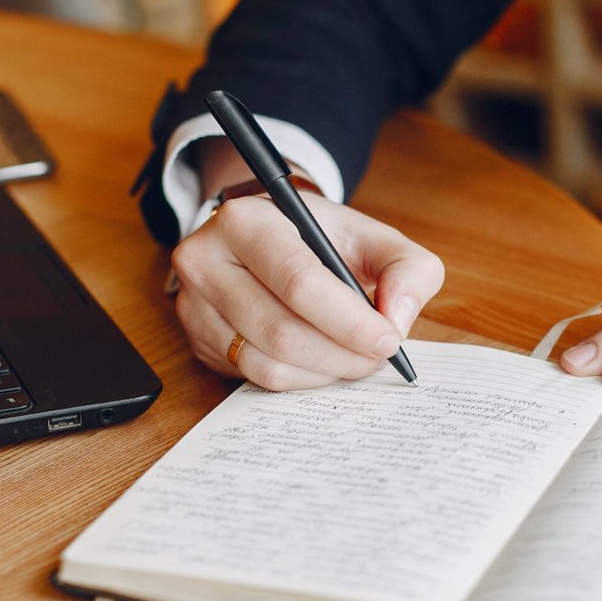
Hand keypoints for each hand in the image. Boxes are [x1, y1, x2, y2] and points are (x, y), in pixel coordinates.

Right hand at [171, 192, 443, 388]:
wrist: (270, 239)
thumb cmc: (321, 239)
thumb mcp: (372, 236)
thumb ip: (406, 268)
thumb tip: (397, 319)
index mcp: (246, 220)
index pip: (298, 281)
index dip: (349, 320)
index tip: (388, 339)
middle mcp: (206, 261)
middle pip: (281, 330)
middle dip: (342, 354)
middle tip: (378, 356)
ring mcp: (195, 306)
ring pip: (268, 363)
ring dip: (325, 372)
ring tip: (355, 358)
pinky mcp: (200, 342)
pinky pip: (256, 379)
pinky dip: (302, 380)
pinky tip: (324, 362)